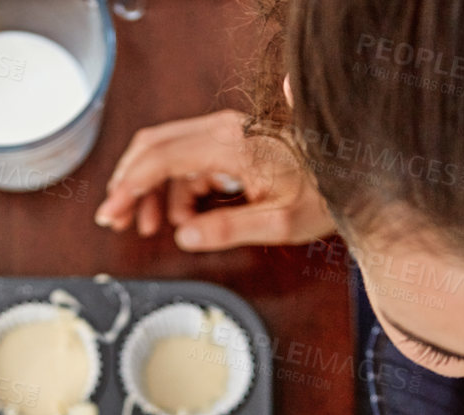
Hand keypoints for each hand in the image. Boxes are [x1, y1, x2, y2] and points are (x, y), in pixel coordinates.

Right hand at [94, 110, 335, 250]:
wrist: (352, 170)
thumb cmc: (324, 193)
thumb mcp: (278, 222)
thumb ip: (227, 230)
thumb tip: (184, 238)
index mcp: (229, 143)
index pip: (159, 158)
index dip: (128, 186)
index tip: (111, 212)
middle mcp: (223, 129)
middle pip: (154, 147)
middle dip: (129, 184)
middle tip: (116, 220)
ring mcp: (227, 132)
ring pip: (168, 154)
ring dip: (152, 190)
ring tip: (149, 227)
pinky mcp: (232, 142)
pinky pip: (190, 161)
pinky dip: (176, 189)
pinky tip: (182, 218)